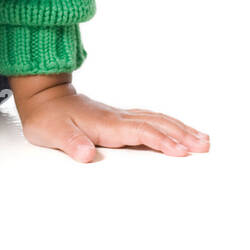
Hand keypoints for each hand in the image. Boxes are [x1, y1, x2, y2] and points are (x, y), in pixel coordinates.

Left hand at [13, 83, 209, 162]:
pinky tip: (179, 130)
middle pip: (156, 123)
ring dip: (181, 128)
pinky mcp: (120, 118)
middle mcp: (118, 118)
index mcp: (107, 124)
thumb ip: (71, 143)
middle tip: (206, 146)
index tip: (182, 150)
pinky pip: (151, 119)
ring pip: (157, 119)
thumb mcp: (52, 133)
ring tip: (203, 139)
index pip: (141, 132)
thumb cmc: (48, 118)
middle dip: (182, 134)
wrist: (43, 95)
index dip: (162, 141)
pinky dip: (169, 124)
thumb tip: (87, 154)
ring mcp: (120, 116)